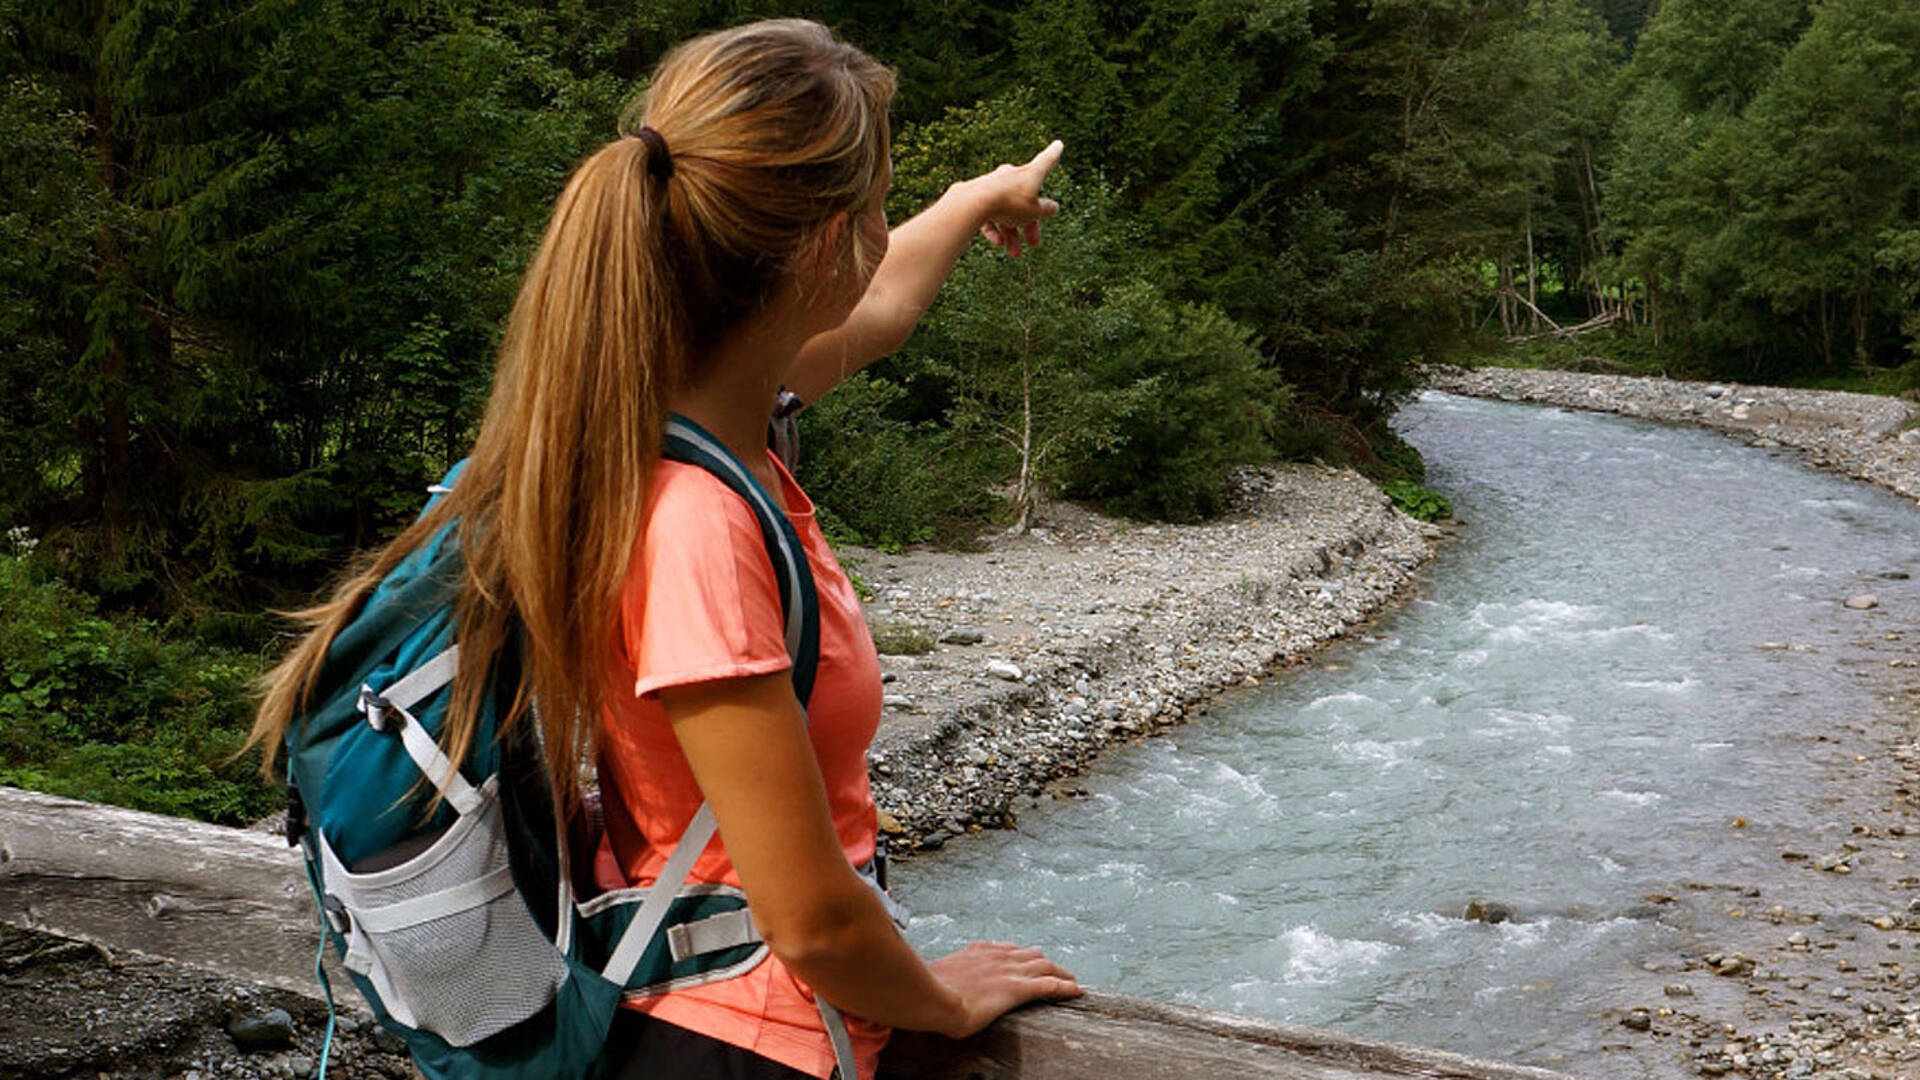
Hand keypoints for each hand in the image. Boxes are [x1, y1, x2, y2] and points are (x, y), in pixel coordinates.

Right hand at [927, 940, 1081, 1038]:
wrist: (932, 997)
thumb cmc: (927, 990)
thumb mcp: (934, 977)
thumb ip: (943, 977)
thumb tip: (934, 983)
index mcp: (977, 951)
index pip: (1006, 949)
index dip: (1019, 955)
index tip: (1025, 959)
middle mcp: (997, 956)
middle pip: (1030, 954)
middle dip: (1043, 961)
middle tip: (1054, 969)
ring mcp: (1009, 970)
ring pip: (1045, 966)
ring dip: (1060, 971)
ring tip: (1071, 979)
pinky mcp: (1018, 989)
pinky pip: (1051, 985)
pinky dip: (1066, 987)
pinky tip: (1078, 991)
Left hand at [967, 140, 1063, 257]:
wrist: (973, 203)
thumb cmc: (1009, 204)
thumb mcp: (1034, 212)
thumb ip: (1045, 210)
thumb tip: (1053, 208)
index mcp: (1030, 173)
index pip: (1046, 161)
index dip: (1054, 154)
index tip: (1059, 144)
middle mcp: (1011, 175)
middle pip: (1025, 199)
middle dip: (1030, 224)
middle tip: (1034, 243)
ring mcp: (993, 184)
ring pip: (1006, 210)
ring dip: (1012, 233)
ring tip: (1013, 253)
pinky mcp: (977, 195)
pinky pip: (989, 214)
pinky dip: (995, 229)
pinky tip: (998, 243)